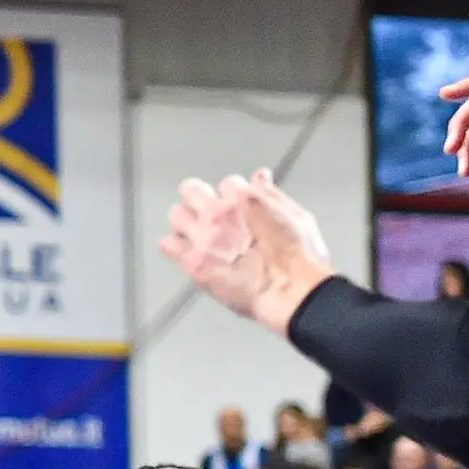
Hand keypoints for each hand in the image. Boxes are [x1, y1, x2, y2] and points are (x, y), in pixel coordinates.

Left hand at [160, 171, 337, 332]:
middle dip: (197, 198)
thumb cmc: (301, 260)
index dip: (232, 195)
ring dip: (183, 223)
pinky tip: (184, 253)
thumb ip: (273, 195)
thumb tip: (261, 177)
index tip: (235, 206)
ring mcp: (203, 236)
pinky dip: (173, 247)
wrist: (291, 291)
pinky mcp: (193, 261)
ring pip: (176, 215)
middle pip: (191, 190)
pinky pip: (167, 246)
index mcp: (245, 198)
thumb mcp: (297, 217)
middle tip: (205, 214)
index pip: (227, 183)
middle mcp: (219, 213)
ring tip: (194, 234)